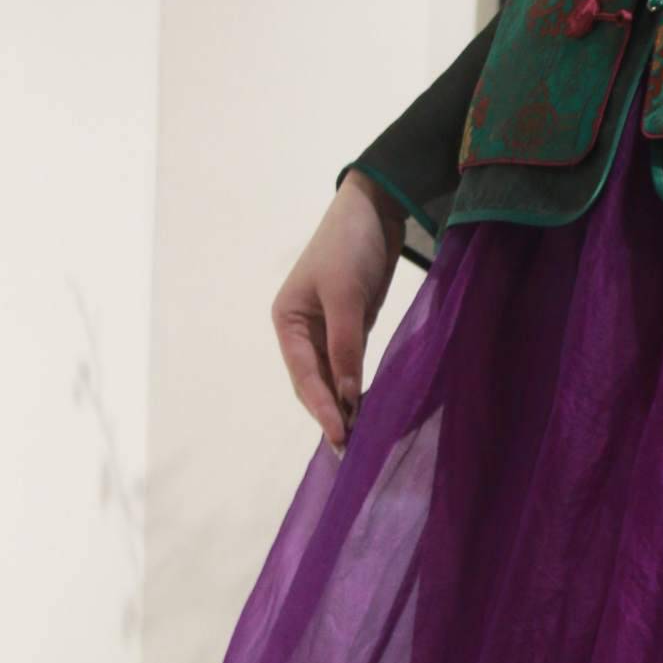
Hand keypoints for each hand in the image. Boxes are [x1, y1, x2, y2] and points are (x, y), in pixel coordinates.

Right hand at [271, 170, 402, 449]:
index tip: (340, 436)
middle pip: (314, 384)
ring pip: (332, 380)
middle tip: (350, 452)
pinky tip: (369, 411)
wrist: (374, 210)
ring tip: (359, 442)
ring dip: (343, 408)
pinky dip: (357, 389)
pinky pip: (350, 368)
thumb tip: (346, 396)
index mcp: (286, 321)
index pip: (304, 375)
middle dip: (330, 415)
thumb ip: (345, 346)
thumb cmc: (350, 246)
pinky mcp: (350, 330)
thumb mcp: (345, 294)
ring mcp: (325, 332)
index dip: (321, 408)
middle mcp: (300, 331)